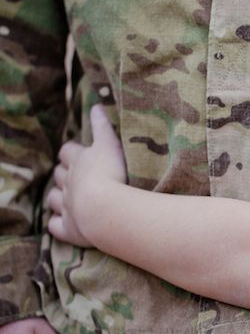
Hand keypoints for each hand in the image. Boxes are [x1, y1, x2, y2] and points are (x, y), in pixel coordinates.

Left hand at [47, 105, 126, 246]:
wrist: (105, 209)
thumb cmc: (111, 173)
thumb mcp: (110, 145)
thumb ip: (103, 126)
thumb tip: (96, 105)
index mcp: (77, 162)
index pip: (68, 152)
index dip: (71, 152)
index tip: (78, 152)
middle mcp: (68, 182)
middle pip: (59, 175)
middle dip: (64, 174)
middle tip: (75, 176)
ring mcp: (66, 206)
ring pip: (54, 199)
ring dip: (58, 198)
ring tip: (69, 199)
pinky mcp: (68, 228)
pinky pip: (56, 225)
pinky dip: (58, 224)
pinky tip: (64, 223)